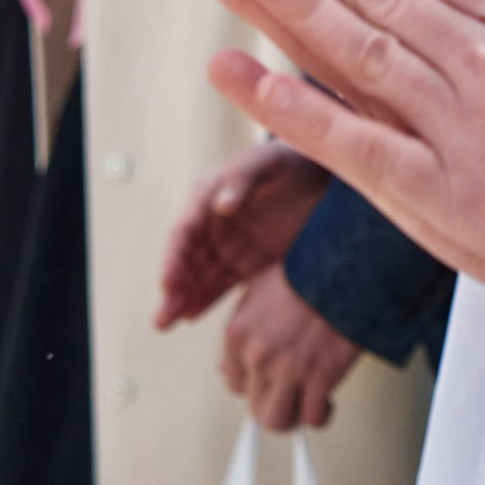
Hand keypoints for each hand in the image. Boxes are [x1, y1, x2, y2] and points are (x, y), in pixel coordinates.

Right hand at [158, 140, 333, 328]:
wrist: (324, 176)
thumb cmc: (289, 161)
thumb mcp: (266, 162)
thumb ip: (243, 178)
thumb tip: (221, 205)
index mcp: (207, 196)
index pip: (184, 232)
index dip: (173, 259)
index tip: (168, 284)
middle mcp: (211, 223)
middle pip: (186, 259)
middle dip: (172, 288)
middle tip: (160, 317)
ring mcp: (230, 244)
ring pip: (200, 276)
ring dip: (183, 298)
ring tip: (166, 323)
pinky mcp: (249, 261)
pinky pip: (223, 283)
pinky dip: (206, 298)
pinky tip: (192, 315)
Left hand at [221, 264, 360, 431]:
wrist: (345, 268)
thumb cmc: (307, 274)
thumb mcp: (258, 291)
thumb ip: (241, 329)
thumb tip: (227, 369)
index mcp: (237, 333)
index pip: (233, 382)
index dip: (255, 383)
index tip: (271, 378)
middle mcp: (257, 355)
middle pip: (253, 407)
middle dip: (274, 401)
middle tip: (291, 391)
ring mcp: (288, 369)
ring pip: (277, 421)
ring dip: (292, 415)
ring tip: (305, 402)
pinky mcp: (320, 377)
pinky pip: (312, 418)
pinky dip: (320, 414)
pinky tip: (326, 399)